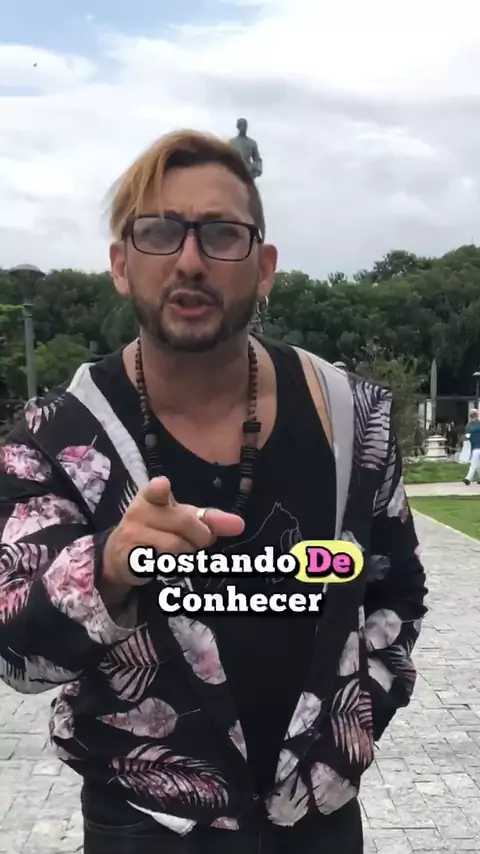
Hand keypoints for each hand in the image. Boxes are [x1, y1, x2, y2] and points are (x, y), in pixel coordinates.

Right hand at [101, 476, 244, 592]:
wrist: (120, 556)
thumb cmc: (157, 531)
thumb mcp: (182, 520)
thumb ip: (210, 519)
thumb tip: (240, 524)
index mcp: (151, 496)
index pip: (155, 489)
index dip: (160, 489)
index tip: (163, 486)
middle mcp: (139, 511)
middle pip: (184, 523)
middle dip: (200, 536)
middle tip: (197, 542)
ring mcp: (132, 535)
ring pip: (176, 546)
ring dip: (187, 554)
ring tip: (180, 554)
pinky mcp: (129, 558)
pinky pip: (163, 563)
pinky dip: (173, 566)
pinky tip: (165, 563)